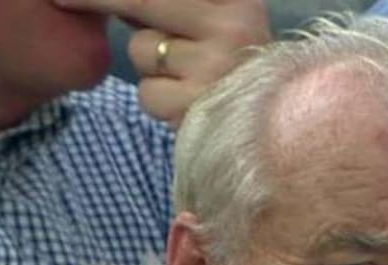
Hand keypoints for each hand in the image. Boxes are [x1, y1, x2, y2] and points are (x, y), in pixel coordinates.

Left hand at [55, 0, 270, 124]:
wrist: (277, 129)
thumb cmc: (235, 65)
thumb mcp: (214, 22)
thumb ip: (168, 6)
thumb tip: (109, 2)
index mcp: (237, 0)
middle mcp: (233, 25)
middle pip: (141, 2)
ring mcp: (216, 68)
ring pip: (143, 52)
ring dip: (151, 65)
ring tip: (187, 76)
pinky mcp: (199, 108)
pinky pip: (149, 93)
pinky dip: (159, 99)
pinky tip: (187, 102)